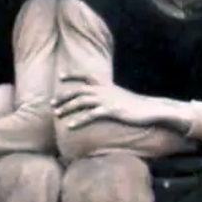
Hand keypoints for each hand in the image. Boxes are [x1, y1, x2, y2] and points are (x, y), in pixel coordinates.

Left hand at [54, 76, 174, 130]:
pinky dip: (79, 120)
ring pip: (81, 101)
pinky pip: (91, 115)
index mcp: (106, 84)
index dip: (72, 75)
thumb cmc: (133, 105)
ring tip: (56, 114)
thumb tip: (98, 98)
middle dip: (63, 96)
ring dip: (67, 107)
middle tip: (51, 104)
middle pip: (78, 90)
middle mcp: (104, 89)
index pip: (86, 76)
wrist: (149, 109)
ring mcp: (107, 99)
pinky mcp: (111, 110)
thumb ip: (107, 93)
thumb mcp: (118, 95)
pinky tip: (70, 126)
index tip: (60, 76)